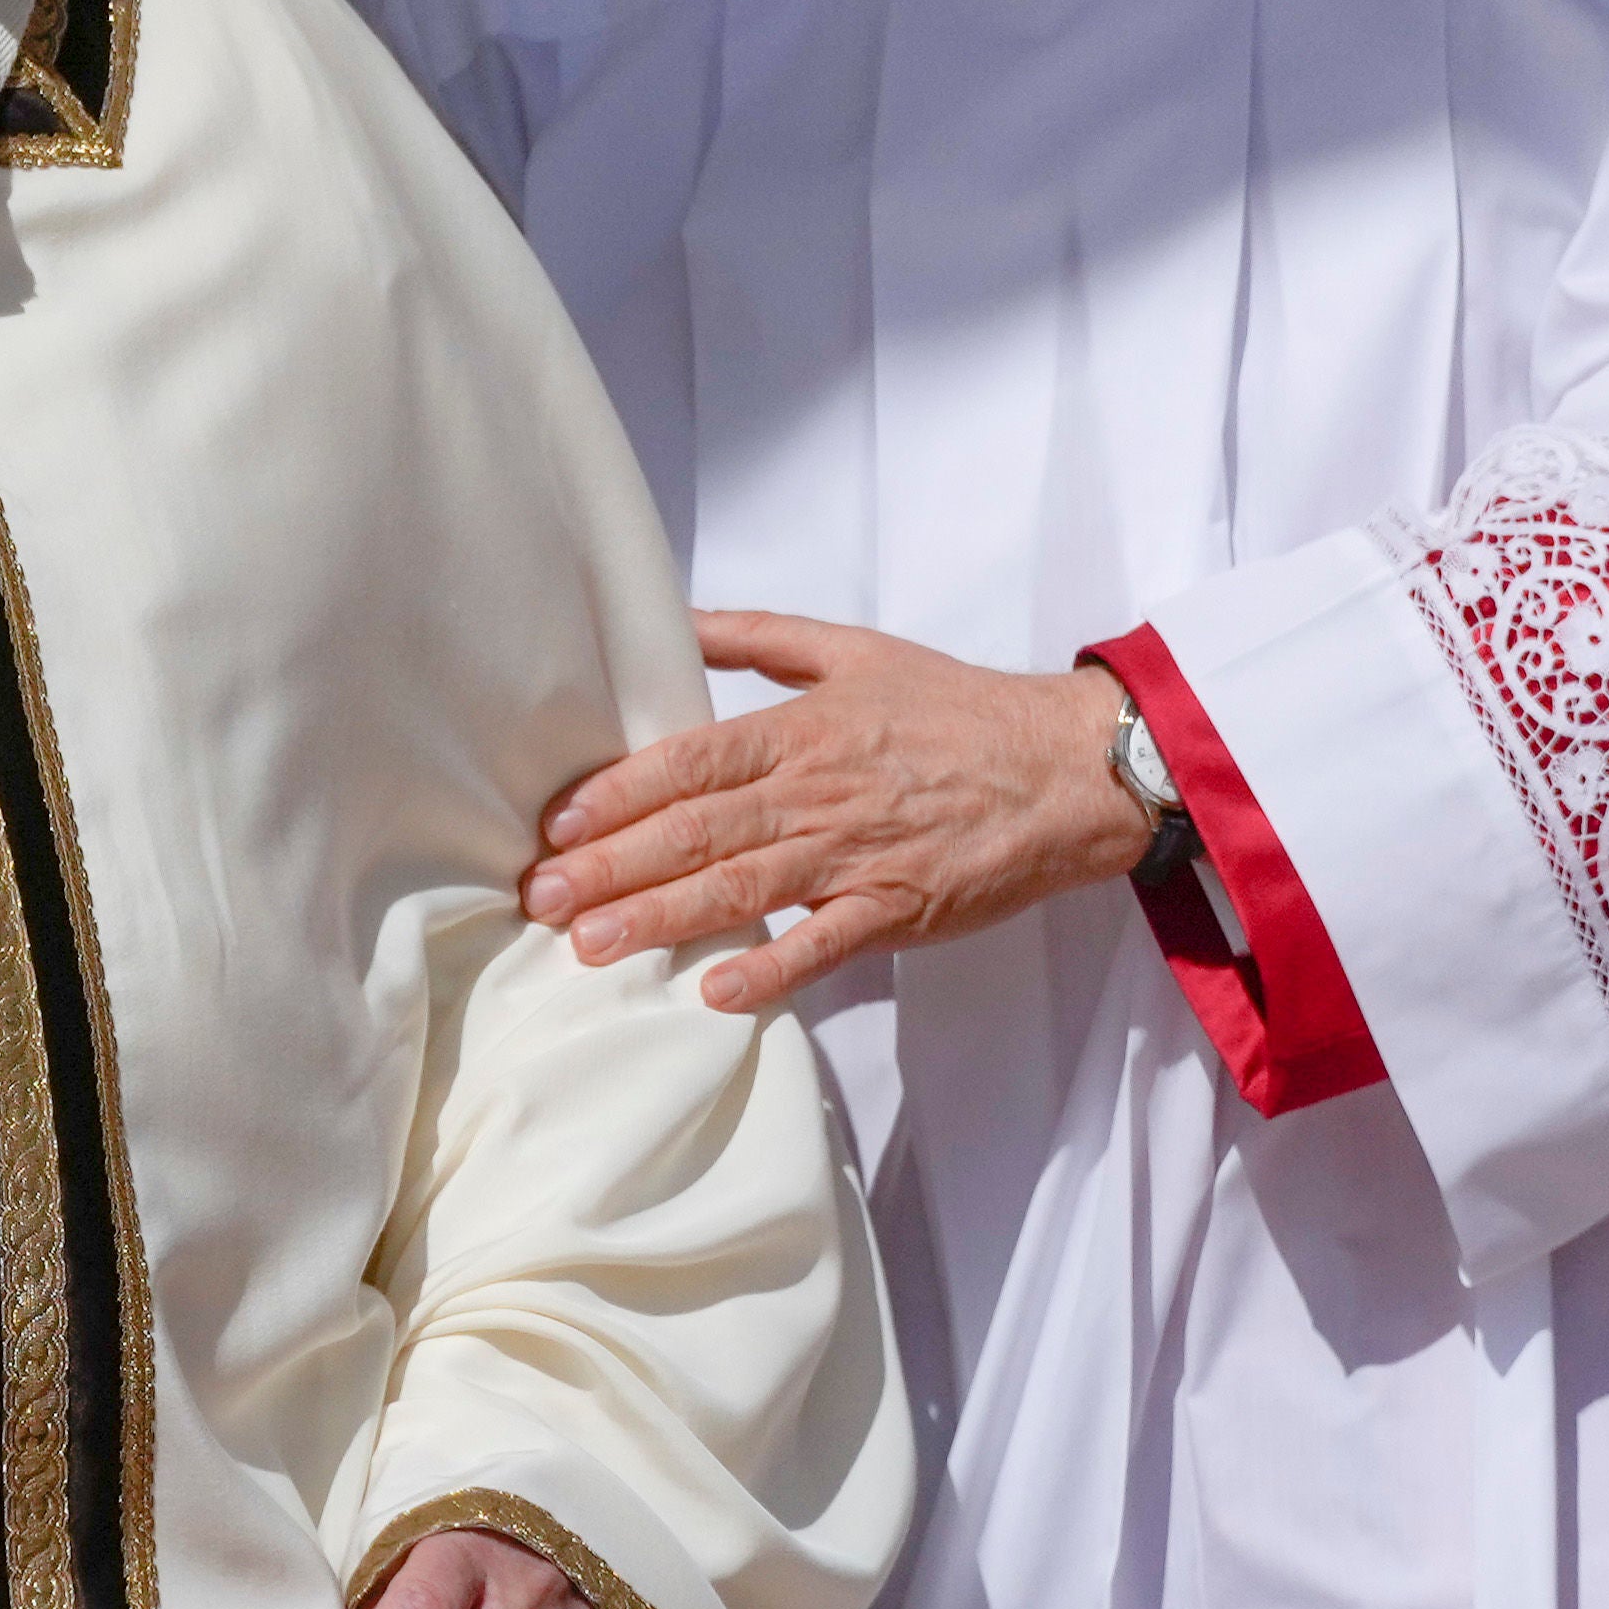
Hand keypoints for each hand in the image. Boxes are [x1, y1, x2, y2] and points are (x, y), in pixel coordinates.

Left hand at [524, 614, 1148, 1016]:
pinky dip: (771, 968)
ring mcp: (856, 853)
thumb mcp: (853, 651)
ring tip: (590, 946)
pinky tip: (713, 991)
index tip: (556, 825)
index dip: (616, 794)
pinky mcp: (897, 907)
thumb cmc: (957, 710)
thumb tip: (673, 618)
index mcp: (801, 728)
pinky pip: (824, 945)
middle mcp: (818, 790)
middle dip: (609, 866)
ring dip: (658, 919)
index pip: (687, 761)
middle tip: (540, 897)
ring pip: (741, 888)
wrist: (1069, 766)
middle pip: (695, 830)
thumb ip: (755, 638)